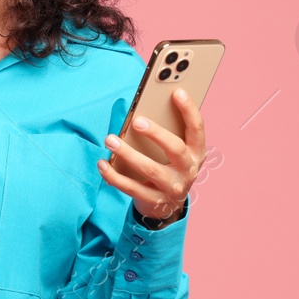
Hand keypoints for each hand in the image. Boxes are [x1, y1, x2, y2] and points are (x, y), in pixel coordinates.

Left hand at [99, 89, 205, 221]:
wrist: (166, 206)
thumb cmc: (168, 167)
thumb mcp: (174, 151)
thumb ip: (166, 130)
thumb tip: (140, 109)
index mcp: (196, 152)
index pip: (197, 129)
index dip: (189, 110)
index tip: (177, 92)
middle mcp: (188, 170)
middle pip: (175, 149)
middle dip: (156, 133)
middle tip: (136, 121)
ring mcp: (172, 187)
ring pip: (150, 169)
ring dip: (128, 153)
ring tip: (110, 140)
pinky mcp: (154, 200)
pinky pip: (131, 187)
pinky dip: (114, 176)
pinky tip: (102, 164)